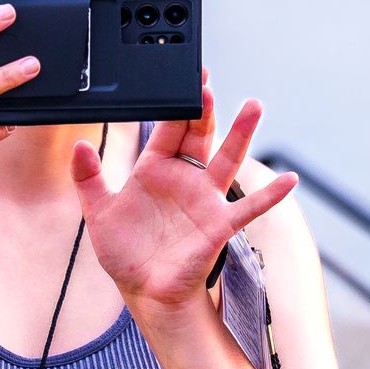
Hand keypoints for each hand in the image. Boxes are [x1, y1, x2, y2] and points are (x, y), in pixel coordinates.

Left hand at [69, 77, 297, 313]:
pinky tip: (290, 180)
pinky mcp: (219, 224)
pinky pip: (249, 206)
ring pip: (227, 159)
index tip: (180, 78)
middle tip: (205, 80)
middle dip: (202, 107)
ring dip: (241, 133)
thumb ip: (89, 178)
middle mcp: (183, 178)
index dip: (173, 104)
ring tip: (254, 105)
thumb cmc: (125, 253)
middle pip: (197, 134)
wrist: (145, 291)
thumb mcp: (99, 212)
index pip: (166, 129)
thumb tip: (80, 146)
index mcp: (154, 170)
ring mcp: (205, 199)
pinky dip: (270, 194)